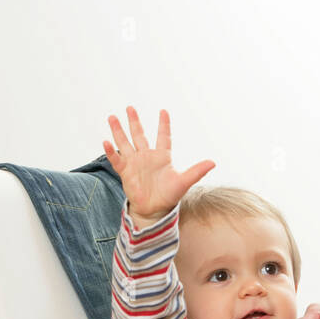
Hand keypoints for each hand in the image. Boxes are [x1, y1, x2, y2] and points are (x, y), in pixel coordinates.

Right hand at [103, 106, 214, 220]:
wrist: (154, 210)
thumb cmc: (169, 196)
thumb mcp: (184, 182)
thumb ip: (196, 171)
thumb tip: (213, 162)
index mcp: (162, 156)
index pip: (163, 137)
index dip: (164, 125)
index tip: (164, 111)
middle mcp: (147, 156)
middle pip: (139, 135)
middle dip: (134, 121)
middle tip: (130, 107)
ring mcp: (135, 163)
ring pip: (125, 143)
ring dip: (118, 131)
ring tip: (112, 117)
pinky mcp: (126, 172)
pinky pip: (117, 159)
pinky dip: (111, 152)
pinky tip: (106, 142)